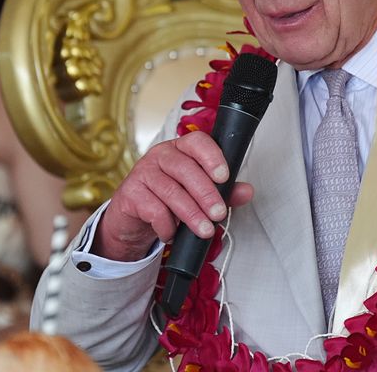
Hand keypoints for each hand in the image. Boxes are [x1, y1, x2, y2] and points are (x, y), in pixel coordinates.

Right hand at [92, 131, 254, 260]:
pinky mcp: (130, 193)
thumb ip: (224, 192)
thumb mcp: (198, 195)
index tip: (224, 177)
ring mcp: (143, 172)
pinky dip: (167, 225)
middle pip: (185, 169)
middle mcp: (161, 155)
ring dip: (191, 214)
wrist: (134, 218)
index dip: (212, 157)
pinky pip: (153, 209)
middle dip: (206, 194)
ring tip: (204, 230)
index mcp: (181, 149)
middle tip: (219, 214)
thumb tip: (247, 192)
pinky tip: (172, 234)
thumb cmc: (169, 200)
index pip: (198, 142)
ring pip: (171, 191)